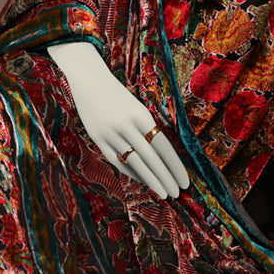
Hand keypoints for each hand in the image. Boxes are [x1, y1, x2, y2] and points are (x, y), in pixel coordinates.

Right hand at [47, 41, 189, 199]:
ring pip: (135, 163)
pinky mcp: (98, 138)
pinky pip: (117, 161)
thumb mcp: (136, 108)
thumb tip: (161, 156)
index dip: (174, 166)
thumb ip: (146, 129)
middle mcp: (127, 125)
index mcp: (141, 115)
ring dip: (151, 180)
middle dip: (166, 177)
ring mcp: (111, 133)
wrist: (89, 81)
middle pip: (151, 158)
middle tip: (178, 193)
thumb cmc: (118, 95)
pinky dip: (131, 172)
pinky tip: (143, 180)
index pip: (163, 146)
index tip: (184, 180)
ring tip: (164, 192)